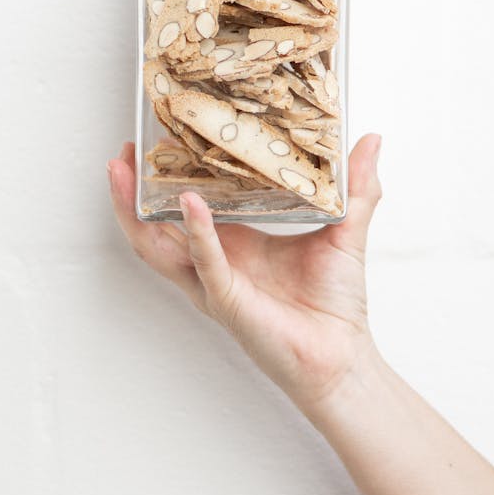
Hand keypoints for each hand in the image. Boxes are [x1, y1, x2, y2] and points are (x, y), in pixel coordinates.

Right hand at [107, 134, 382, 411]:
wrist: (342, 355)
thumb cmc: (336, 304)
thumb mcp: (345, 231)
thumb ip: (356, 187)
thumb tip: (371, 141)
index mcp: (235, 245)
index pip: (190, 206)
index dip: (170, 176)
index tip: (159, 139)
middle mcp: (216, 264)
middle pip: (156, 227)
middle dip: (132, 192)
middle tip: (122, 154)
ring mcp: (215, 284)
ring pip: (159, 247)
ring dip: (137, 211)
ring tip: (125, 173)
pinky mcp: (228, 300)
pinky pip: (205, 263)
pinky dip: (196, 233)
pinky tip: (190, 204)